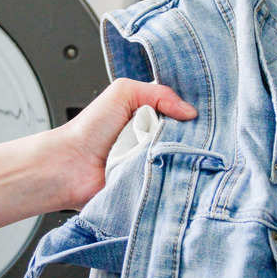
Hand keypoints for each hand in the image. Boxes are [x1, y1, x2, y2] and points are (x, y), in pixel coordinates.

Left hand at [52, 78, 196, 208]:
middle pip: (188, 136)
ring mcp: (154, 162)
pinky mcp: (152, 184)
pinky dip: (170, 174)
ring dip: (180, 154)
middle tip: (195, 134)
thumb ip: (158, 93)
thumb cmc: (90, 128)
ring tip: (173, 150)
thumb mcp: (123, 93)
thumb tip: (190, 112)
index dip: (192, 113)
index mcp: (150, 116)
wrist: (71, 165)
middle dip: (192, 134)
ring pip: (182, 158)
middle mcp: (154, 139)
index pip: (183, 113)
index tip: (205, 113)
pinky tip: (167, 168)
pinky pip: (171, 180)